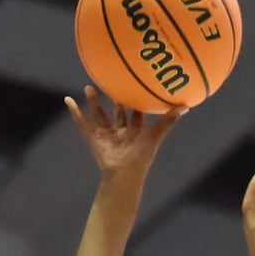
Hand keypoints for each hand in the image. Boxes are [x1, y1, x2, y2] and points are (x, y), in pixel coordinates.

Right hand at [65, 86, 185, 176]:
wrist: (125, 173)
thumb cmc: (143, 156)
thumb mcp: (156, 135)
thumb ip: (169, 120)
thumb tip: (186, 106)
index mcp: (135, 131)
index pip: (137, 113)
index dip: (138, 101)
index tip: (137, 85)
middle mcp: (121, 132)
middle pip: (117, 113)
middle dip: (115, 99)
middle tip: (112, 83)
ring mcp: (106, 135)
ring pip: (99, 115)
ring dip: (94, 102)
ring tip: (89, 87)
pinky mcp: (94, 139)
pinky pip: (82, 123)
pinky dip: (75, 112)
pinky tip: (68, 100)